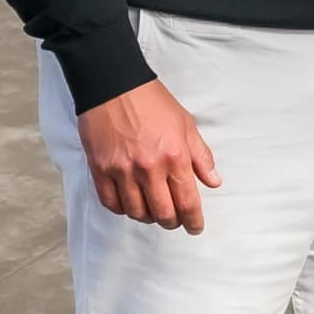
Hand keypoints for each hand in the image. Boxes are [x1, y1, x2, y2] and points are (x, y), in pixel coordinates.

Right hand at [78, 77, 217, 232]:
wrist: (113, 86)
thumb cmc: (152, 103)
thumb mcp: (186, 125)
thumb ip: (201, 157)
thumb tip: (213, 181)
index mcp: (174, 156)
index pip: (187, 201)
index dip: (193, 220)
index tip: (195, 228)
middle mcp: (148, 167)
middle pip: (162, 212)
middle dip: (171, 222)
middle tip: (174, 220)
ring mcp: (121, 170)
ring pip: (136, 211)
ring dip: (147, 216)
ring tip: (152, 210)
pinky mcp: (99, 169)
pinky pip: (111, 202)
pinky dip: (122, 209)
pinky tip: (129, 203)